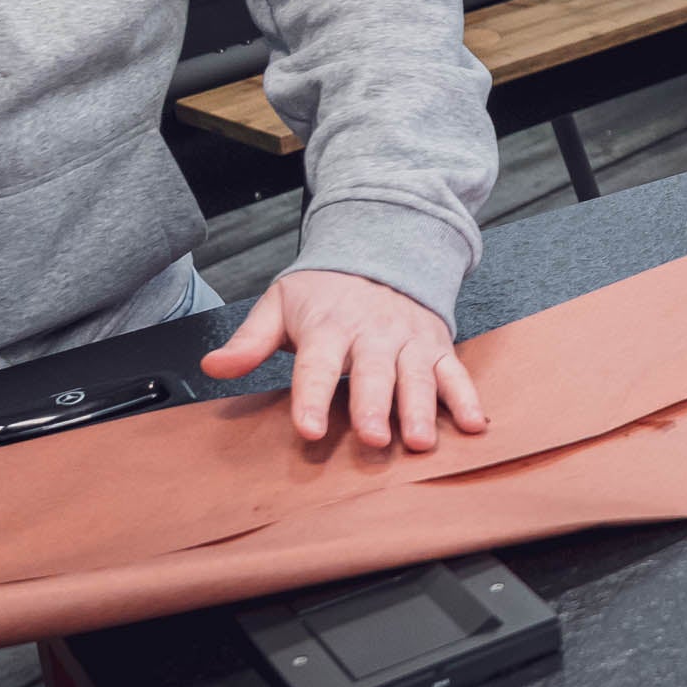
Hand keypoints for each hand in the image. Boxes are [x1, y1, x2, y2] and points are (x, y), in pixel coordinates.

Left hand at [200, 269, 486, 452]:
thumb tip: (213, 366)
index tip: (308, 429)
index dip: (311, 397)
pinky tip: (474, 425)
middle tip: (374, 439)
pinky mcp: (436, 346)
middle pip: (373, 373)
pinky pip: (454, 372)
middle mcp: (372, 333)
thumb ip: (250, 341)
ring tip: (420, 441)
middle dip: (374, 406)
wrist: (382, 246)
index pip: (317, 365)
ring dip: (421, 408)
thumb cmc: (325, 289)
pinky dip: (467, 398)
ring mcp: (409, 340)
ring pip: (417, 376)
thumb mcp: (281, 303)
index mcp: (329, 326)